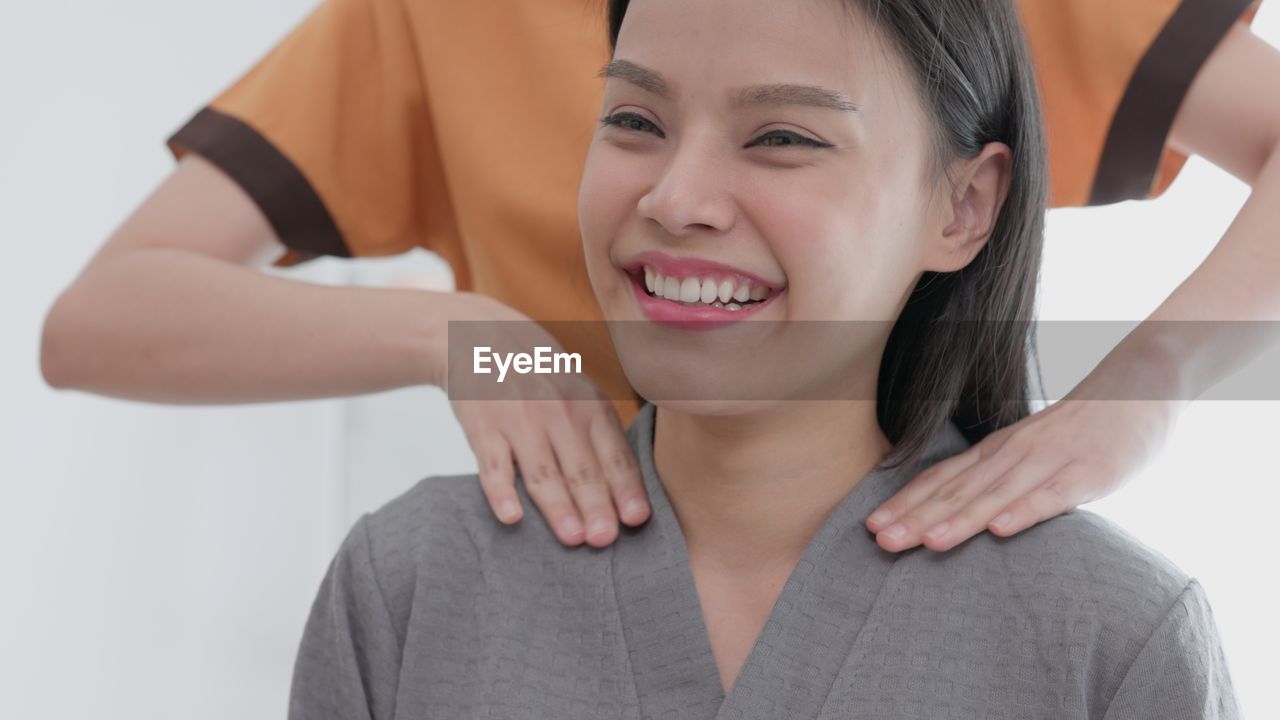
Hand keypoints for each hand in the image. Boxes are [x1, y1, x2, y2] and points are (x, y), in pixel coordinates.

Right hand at [438, 292, 650, 547]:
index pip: (614, 455)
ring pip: (542, 470)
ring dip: (558, 506)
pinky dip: (501, 491)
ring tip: (573, 538)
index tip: (637, 519)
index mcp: (590, 407)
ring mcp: (520, 419)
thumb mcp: (579, 392)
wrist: (479, 337)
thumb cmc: (540, 376)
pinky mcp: (483, 426)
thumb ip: (599, 435)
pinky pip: (493, 464)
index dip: (626, 488)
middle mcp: (560, 412)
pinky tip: (511, 517)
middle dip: (596, 505)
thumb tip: (626, 492)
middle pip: (582, 467)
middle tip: (606, 539)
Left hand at [864, 391, 1183, 552]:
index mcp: (997, 451)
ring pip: (997, 494)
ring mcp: (1051, 461)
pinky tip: (1000, 530)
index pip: (942, 479)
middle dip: (917, 517)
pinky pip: (1053, 495)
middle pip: (959, 490)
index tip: (871, 528)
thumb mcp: (1028, 448)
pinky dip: (1024, 511)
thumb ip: (997, 477)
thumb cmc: (1080, 428)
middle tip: (880, 542)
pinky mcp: (1090, 472)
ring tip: (927, 542)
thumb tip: (957, 511)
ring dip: (960, 519)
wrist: (1141, 383)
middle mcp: (1014, 454)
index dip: (906, 503)